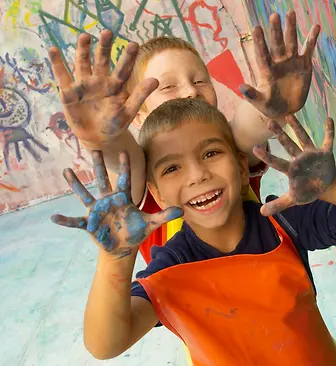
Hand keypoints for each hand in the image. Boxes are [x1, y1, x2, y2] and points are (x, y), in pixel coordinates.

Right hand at [48, 30, 158, 148]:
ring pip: (83, 63)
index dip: (128, 57)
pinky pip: (62, 75)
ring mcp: (84, 84)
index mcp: (116, 85)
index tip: (134, 44)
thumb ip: (139, 95)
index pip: (123, 69)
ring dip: (83, 50)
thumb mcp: (128, 111)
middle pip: (102, 60)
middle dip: (104, 47)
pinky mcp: (69, 91)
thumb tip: (155, 80)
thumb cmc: (115, 124)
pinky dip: (57, 63)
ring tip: (85, 37)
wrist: (98, 138)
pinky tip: (53, 49)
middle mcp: (100, 80)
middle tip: (108, 32)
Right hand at [51, 151, 182, 257]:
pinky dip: (65, 220)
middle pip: (103, 180)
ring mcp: (97, 211)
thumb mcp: (151, 223)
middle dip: (99, 166)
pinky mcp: (89, 224)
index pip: (125, 180)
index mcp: (123, 198)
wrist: (123, 246)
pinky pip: (75, 221)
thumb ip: (165, 215)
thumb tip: (182, 211)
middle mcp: (108, 201)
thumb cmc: (135, 231)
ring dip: (76, 184)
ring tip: (67, 170)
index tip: (125, 151)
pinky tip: (54, 217)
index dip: (126, 167)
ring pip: (85, 194)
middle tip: (94, 148)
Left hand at [240, 11, 319, 117]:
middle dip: (275, 30)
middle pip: (276, 44)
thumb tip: (241, 87)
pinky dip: (312, 39)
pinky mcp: (304, 64)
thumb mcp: (260, 102)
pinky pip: (308, 49)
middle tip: (274, 15)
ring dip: (291, 28)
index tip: (256, 28)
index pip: (262, 53)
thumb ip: (252, 95)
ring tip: (290, 13)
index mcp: (266, 70)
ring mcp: (291, 61)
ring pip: (291, 42)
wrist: (285, 110)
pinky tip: (316, 27)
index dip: (260, 42)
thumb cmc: (269, 106)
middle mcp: (278, 62)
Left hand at [253, 115, 335, 215]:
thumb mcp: (293, 199)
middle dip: (279, 134)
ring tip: (289, 115)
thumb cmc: (307, 191)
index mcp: (291, 169)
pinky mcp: (325, 153)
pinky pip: (328, 140)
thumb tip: (262, 213)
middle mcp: (299, 158)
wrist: (324, 187)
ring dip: (297, 127)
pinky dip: (329, 131)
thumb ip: (278, 204)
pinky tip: (328, 119)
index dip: (267, 157)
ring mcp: (311, 154)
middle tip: (269, 123)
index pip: (277, 162)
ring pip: (303, 138)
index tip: (255, 148)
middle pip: (288, 145)